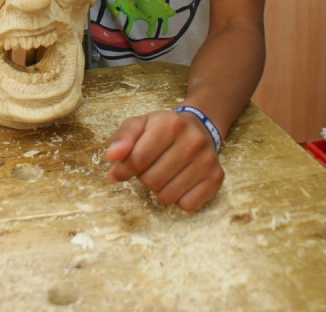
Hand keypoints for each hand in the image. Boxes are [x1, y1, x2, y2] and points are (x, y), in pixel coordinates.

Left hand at [106, 110, 223, 211]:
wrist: (198, 127)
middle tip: (150, 166)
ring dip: (160, 189)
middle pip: (152, 180)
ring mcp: (207, 160)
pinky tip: (179, 181)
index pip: (138, 159)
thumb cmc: (162, 129)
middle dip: (144, 177)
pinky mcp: (217, 178)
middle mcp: (192, 141)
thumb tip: (112, 157)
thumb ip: (122, 138)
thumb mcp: (139, 124)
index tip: (122, 169)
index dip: (125, 169)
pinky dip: (178, 198)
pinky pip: (187, 205)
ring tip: (164, 172)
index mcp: (170, 123)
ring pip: (168, 196)